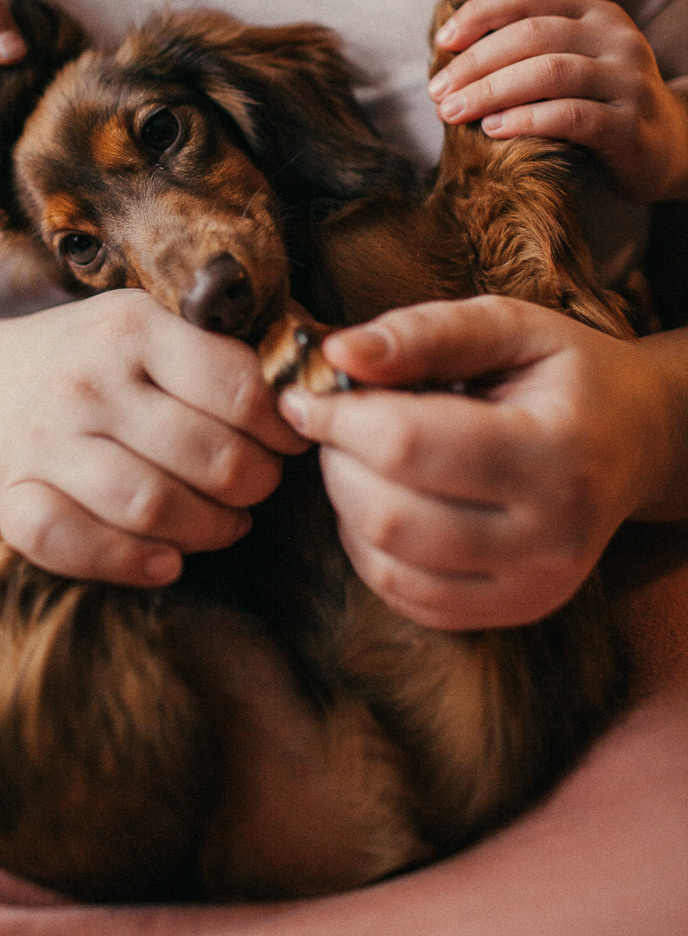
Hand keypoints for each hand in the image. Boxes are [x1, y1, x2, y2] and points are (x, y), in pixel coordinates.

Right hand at [0, 290, 306, 585]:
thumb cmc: (98, 356)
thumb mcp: (157, 319)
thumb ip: (236, 338)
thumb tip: (329, 353)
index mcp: (133, 327)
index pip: (238, 388)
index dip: (283, 425)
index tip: (291, 436)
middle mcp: (86, 381)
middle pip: (207, 456)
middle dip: (256, 483)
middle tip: (260, 483)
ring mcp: (44, 441)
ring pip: (152, 507)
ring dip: (210, 529)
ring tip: (228, 522)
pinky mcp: (12, 497)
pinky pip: (75, 545)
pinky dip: (130, 563)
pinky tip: (168, 560)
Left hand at [278, 296, 679, 630]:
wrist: (635, 441)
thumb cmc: (565, 373)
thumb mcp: (510, 326)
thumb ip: (424, 332)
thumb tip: (337, 353)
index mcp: (556, 451)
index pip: (410, 444)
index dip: (338, 416)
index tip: (304, 393)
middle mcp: (551, 536)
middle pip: (391, 514)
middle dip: (338, 461)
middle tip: (335, 422)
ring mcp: (533, 587)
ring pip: (388, 564)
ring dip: (346, 505)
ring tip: (359, 457)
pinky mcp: (510, 612)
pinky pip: (405, 597)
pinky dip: (369, 547)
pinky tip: (380, 500)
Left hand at [427, 0, 687, 201]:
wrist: (669, 148)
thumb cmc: (599, 106)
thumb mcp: (570, 66)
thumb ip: (527, 52)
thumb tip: (450, 58)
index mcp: (594, 14)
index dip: (480, 13)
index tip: (442, 42)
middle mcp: (615, 38)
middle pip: (533, 34)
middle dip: (476, 62)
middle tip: (436, 92)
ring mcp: (628, 80)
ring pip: (550, 72)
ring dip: (492, 91)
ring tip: (454, 112)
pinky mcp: (630, 125)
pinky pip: (571, 116)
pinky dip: (526, 120)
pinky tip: (493, 130)